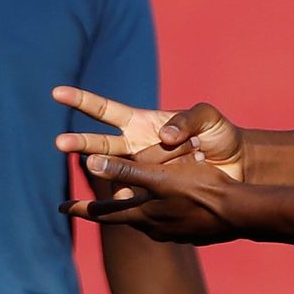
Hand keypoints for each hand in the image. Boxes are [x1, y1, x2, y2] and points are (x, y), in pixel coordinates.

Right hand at [53, 87, 247, 181]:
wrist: (236, 166)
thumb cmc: (217, 135)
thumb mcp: (207, 117)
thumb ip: (186, 120)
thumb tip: (162, 137)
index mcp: (141, 122)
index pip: (105, 110)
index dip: (81, 100)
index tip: (57, 93)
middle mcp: (134, 146)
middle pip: (100, 144)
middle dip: (80, 142)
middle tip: (59, 143)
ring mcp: (141, 171)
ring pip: (119, 173)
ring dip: (125, 174)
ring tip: (132, 178)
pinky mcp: (153, 193)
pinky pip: (138, 197)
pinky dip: (138, 198)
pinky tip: (139, 199)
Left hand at [61, 153, 242, 245]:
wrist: (239, 213)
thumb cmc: (200, 188)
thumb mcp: (159, 176)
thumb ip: (125, 169)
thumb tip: (89, 162)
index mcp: (143, 214)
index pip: (103, 212)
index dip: (80, 208)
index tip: (60, 207)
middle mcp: (154, 228)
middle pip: (123, 217)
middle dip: (106, 208)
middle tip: (88, 206)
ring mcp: (173, 232)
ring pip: (145, 219)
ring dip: (134, 209)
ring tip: (126, 203)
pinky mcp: (190, 231)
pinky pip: (167, 220)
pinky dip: (158, 210)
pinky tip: (163, 208)